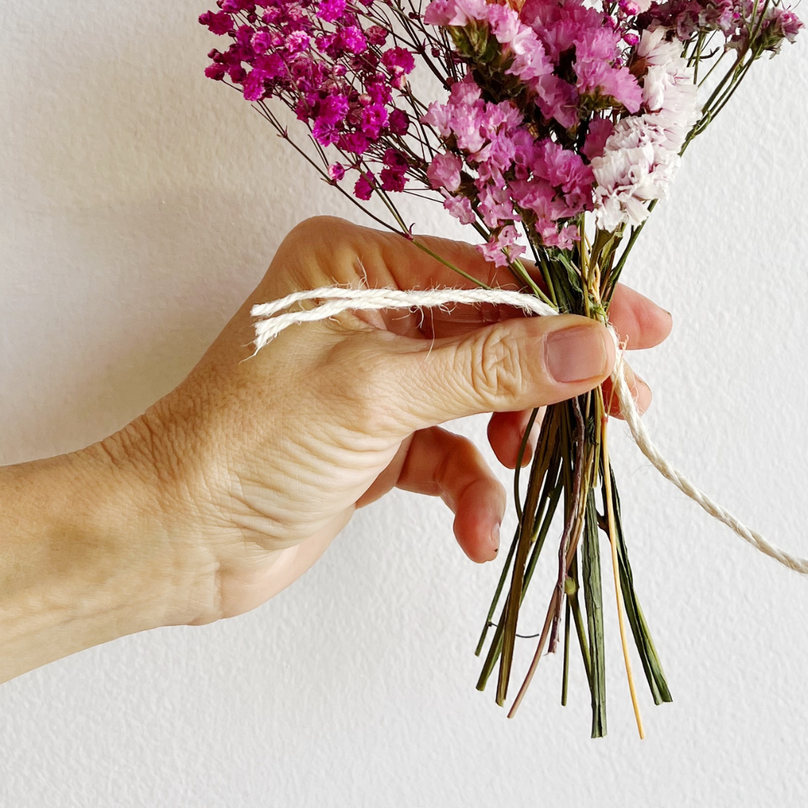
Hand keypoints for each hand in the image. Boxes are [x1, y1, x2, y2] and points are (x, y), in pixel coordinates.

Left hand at [103, 216, 668, 621]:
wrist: (166, 542)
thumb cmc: (245, 443)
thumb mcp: (377, 392)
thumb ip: (491, 366)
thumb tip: (593, 346)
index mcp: (355, 264)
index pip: (487, 272)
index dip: (566, 303)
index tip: (641, 329)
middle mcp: (369, 308)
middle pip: (493, 331)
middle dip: (551, 376)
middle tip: (620, 409)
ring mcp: (375, 376)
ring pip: (480, 393)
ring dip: (511, 438)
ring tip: (534, 471)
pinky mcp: (377, 439)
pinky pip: (451, 451)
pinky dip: (472, 487)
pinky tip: (477, 527)